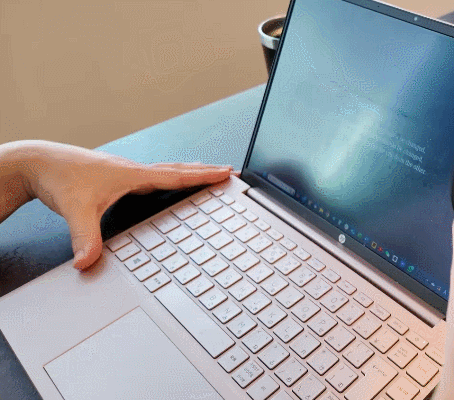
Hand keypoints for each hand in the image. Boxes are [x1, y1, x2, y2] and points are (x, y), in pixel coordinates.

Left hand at [12, 141, 237, 269]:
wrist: (37, 162)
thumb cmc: (58, 178)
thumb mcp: (74, 211)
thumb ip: (84, 237)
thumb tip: (88, 262)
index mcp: (132, 175)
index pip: (175, 176)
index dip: (202, 177)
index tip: (225, 174)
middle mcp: (132, 170)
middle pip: (177, 169)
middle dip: (204, 171)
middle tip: (228, 172)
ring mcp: (125, 172)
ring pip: (165, 170)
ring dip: (188, 171)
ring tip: (206, 173)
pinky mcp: (116, 175)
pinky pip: (153, 175)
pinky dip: (170, 176)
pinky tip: (167, 183)